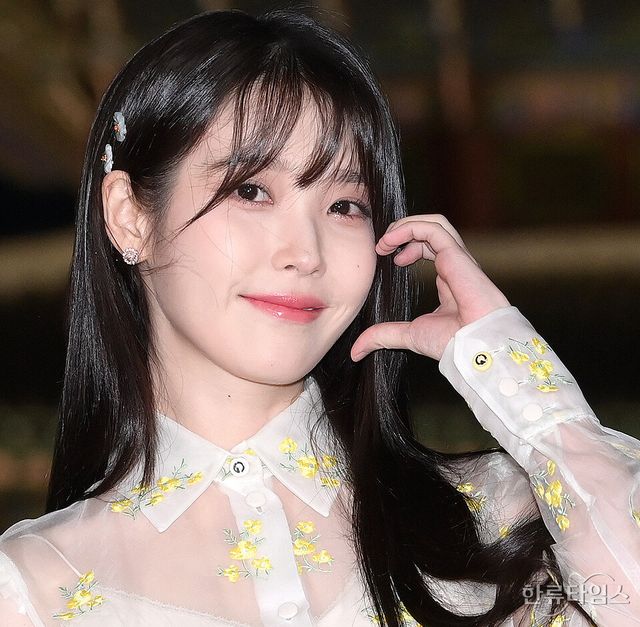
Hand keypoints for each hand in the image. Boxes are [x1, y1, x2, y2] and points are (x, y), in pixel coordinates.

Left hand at [350, 215, 509, 361]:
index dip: (406, 246)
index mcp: (448, 280)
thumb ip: (383, 336)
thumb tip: (356, 351)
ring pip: (434, 223)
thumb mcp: (408, 336)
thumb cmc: (452, 343)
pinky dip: (409, 228)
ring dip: (405, 225)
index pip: (429, 248)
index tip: (386, 258)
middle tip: (381, 247)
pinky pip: (434, 228)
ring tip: (385, 241)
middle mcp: (455, 265)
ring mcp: (458, 259)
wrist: (474, 347)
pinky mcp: (457, 255)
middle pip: (431, 231)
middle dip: (403, 232)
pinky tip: (391, 241)